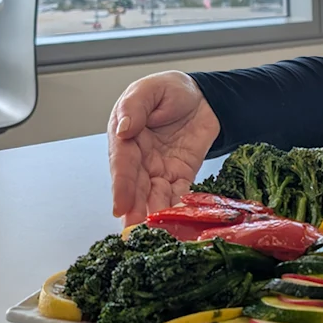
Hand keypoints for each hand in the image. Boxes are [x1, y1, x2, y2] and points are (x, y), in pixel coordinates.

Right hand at [107, 71, 220, 226]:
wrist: (202, 96)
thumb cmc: (171, 90)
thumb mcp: (151, 89)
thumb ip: (135, 106)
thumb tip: (123, 128)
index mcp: (126, 136)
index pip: (122, 163)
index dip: (121, 185)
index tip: (120, 205)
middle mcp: (140, 157)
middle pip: (135, 186)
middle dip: (134, 208)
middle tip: (133, 230)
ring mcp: (160, 168)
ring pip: (153, 195)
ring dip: (152, 214)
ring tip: (153, 233)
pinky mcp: (180, 175)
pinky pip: (178, 194)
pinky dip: (176, 208)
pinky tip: (175, 222)